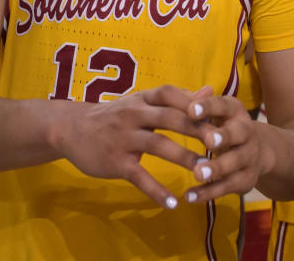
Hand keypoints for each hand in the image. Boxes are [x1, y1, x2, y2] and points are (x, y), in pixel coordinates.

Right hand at [56, 85, 209, 208]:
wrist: (71, 129)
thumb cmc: (113, 115)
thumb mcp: (141, 102)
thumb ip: (177, 99)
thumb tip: (210, 91)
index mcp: (142, 99)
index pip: (170, 94)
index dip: (192, 102)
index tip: (216, 113)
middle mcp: (133, 115)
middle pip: (169, 119)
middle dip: (197, 130)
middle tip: (221, 144)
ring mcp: (124, 138)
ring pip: (158, 146)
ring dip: (184, 159)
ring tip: (205, 173)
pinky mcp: (116, 162)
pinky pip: (139, 177)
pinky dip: (156, 190)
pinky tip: (172, 203)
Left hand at [181, 86, 266, 203]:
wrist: (258, 150)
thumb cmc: (222, 125)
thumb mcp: (213, 113)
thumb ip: (196, 105)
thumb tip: (179, 95)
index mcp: (235, 111)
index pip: (223, 105)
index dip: (208, 107)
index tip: (191, 109)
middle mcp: (246, 132)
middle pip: (238, 134)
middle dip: (224, 137)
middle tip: (208, 141)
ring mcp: (249, 157)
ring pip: (235, 163)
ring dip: (217, 168)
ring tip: (197, 173)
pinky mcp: (245, 180)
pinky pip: (227, 187)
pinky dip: (208, 192)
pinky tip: (190, 196)